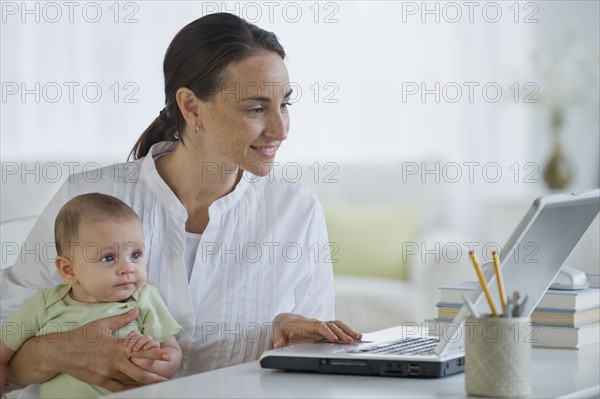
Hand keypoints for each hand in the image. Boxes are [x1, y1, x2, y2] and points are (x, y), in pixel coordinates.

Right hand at [9, 308, 171, 391]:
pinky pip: (117, 388)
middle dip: (153, 376)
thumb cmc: (82, 335)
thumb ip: (122, 319)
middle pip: (138, 371)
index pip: (140, 350)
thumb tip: (136, 310)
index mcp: (117, 345)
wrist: (60, 351)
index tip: (167, 356)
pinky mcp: (99, 380)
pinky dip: (128, 389)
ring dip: (142, 383)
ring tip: (155, 385)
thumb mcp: (103, 324)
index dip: (155, 354)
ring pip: (129, 381)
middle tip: (166, 379)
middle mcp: (114, 360)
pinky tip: (136, 390)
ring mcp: (106, 372)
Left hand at [271, 313, 362, 348]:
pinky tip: (355, 338)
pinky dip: (346, 332)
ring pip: (337, 326)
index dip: (327, 332)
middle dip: (341, 333)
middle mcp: (316, 324)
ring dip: (347, 331)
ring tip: (358, 337)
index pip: (319, 326)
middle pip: (331, 325)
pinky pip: (337, 330)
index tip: (333, 339)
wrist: (285, 321)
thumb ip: (278, 339)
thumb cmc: (282, 327)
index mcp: (306, 324)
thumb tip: (277, 345)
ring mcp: (321, 327)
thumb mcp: (277, 333)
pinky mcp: (324, 331)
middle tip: (350, 341)